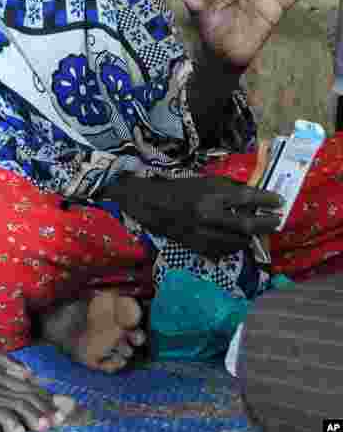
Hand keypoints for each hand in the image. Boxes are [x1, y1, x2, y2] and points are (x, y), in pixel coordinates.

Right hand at [103, 175, 283, 258]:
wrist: (151, 205)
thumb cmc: (180, 189)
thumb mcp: (205, 181)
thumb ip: (229, 188)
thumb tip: (255, 194)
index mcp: (209, 195)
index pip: (246, 198)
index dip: (266, 200)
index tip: (279, 201)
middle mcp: (207, 215)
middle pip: (246, 224)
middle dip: (267, 223)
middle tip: (277, 220)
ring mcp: (203, 234)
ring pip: (238, 241)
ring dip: (252, 236)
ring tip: (258, 230)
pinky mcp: (198, 247)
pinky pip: (226, 250)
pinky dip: (236, 245)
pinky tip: (238, 239)